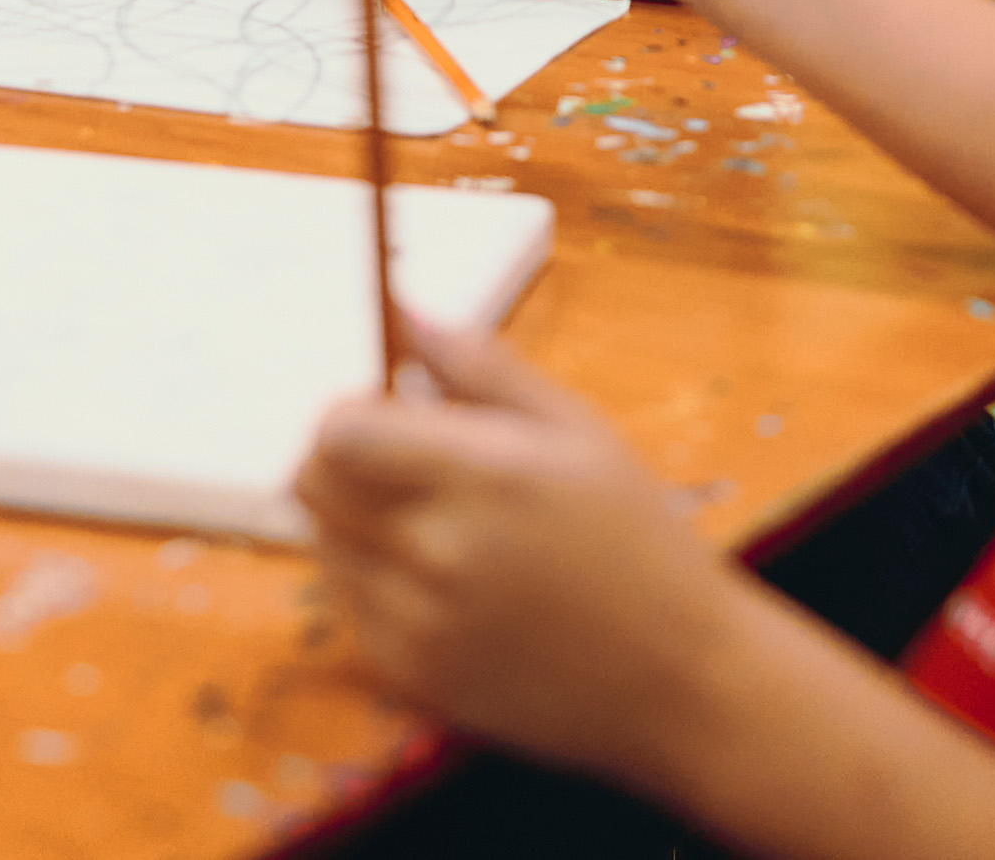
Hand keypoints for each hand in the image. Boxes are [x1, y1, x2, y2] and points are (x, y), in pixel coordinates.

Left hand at [297, 314, 736, 782]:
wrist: (681, 682)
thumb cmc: (636, 540)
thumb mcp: (577, 430)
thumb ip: (481, 366)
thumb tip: (404, 311)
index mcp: (480, 478)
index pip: (337, 433)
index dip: (347, 412)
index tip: (384, 413)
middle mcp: (438, 555)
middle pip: (313, 488)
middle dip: (339, 460)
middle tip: (399, 462)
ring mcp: (422, 627)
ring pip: (326, 547)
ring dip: (355, 522)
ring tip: (433, 524)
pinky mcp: (418, 681)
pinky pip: (354, 611)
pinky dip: (375, 586)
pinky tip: (442, 583)